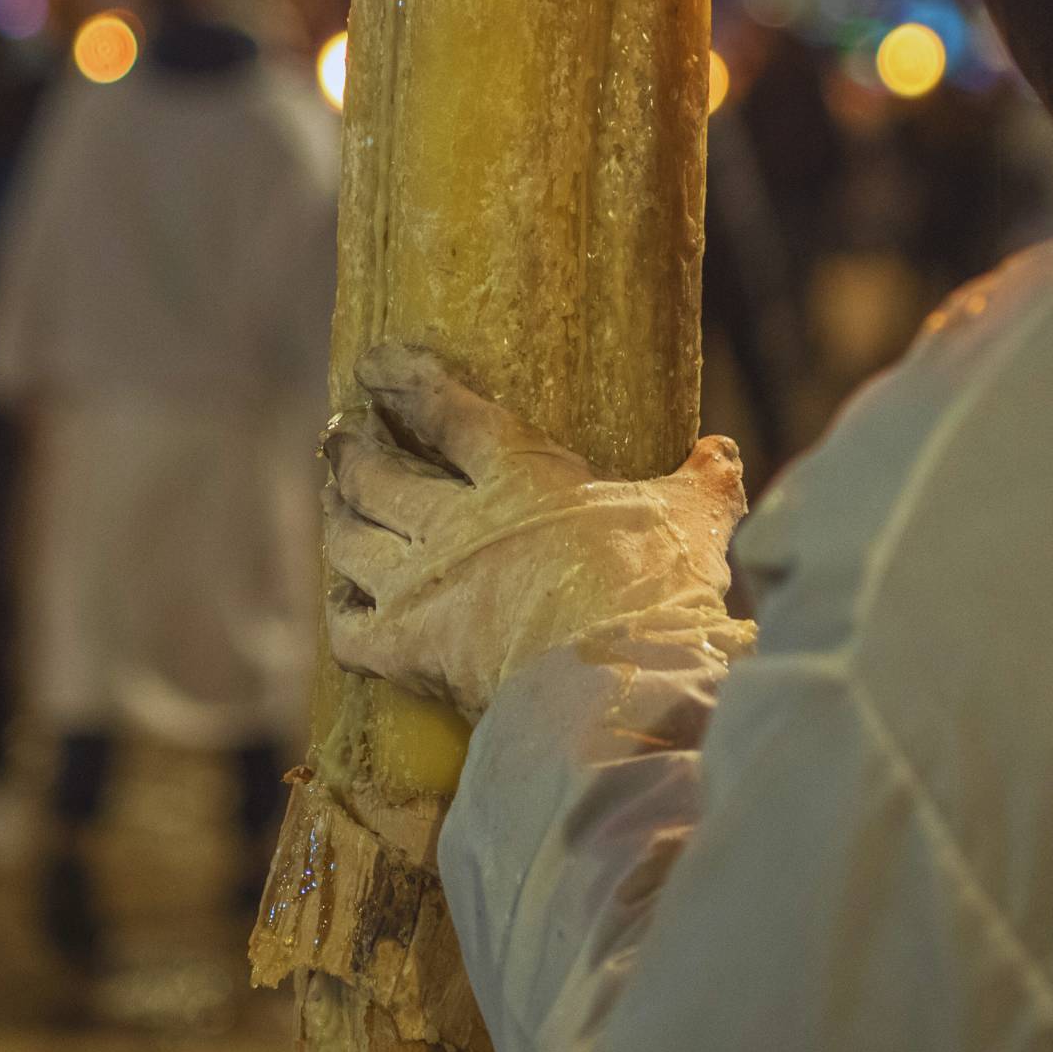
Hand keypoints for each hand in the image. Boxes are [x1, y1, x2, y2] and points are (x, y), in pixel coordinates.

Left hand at [323, 343, 749, 721]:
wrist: (618, 686)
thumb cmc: (657, 594)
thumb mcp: (689, 524)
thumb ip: (700, 484)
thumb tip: (722, 451)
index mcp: (518, 476)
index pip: (445, 410)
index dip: (403, 381)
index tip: (374, 365)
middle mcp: (454, 522)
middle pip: (377, 473)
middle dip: (351, 448)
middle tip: (338, 434)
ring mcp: (422, 588)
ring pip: (349, 538)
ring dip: (335, 512)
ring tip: (331, 494)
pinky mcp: (409, 651)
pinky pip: (348, 629)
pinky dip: (341, 612)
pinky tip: (342, 602)